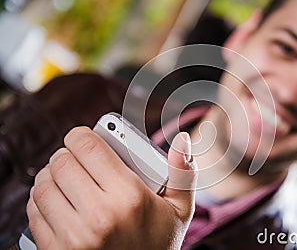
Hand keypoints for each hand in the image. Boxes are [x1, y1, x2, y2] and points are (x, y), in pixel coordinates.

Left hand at [26, 127, 196, 249]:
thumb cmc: (160, 243)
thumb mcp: (180, 209)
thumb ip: (183, 172)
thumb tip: (183, 139)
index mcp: (130, 197)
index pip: (88, 147)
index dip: (81, 135)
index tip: (84, 137)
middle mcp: (99, 216)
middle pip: (62, 163)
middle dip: (67, 154)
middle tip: (78, 159)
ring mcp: (74, 236)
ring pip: (43, 185)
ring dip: (52, 176)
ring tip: (68, 178)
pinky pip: (34, 212)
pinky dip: (43, 200)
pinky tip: (59, 201)